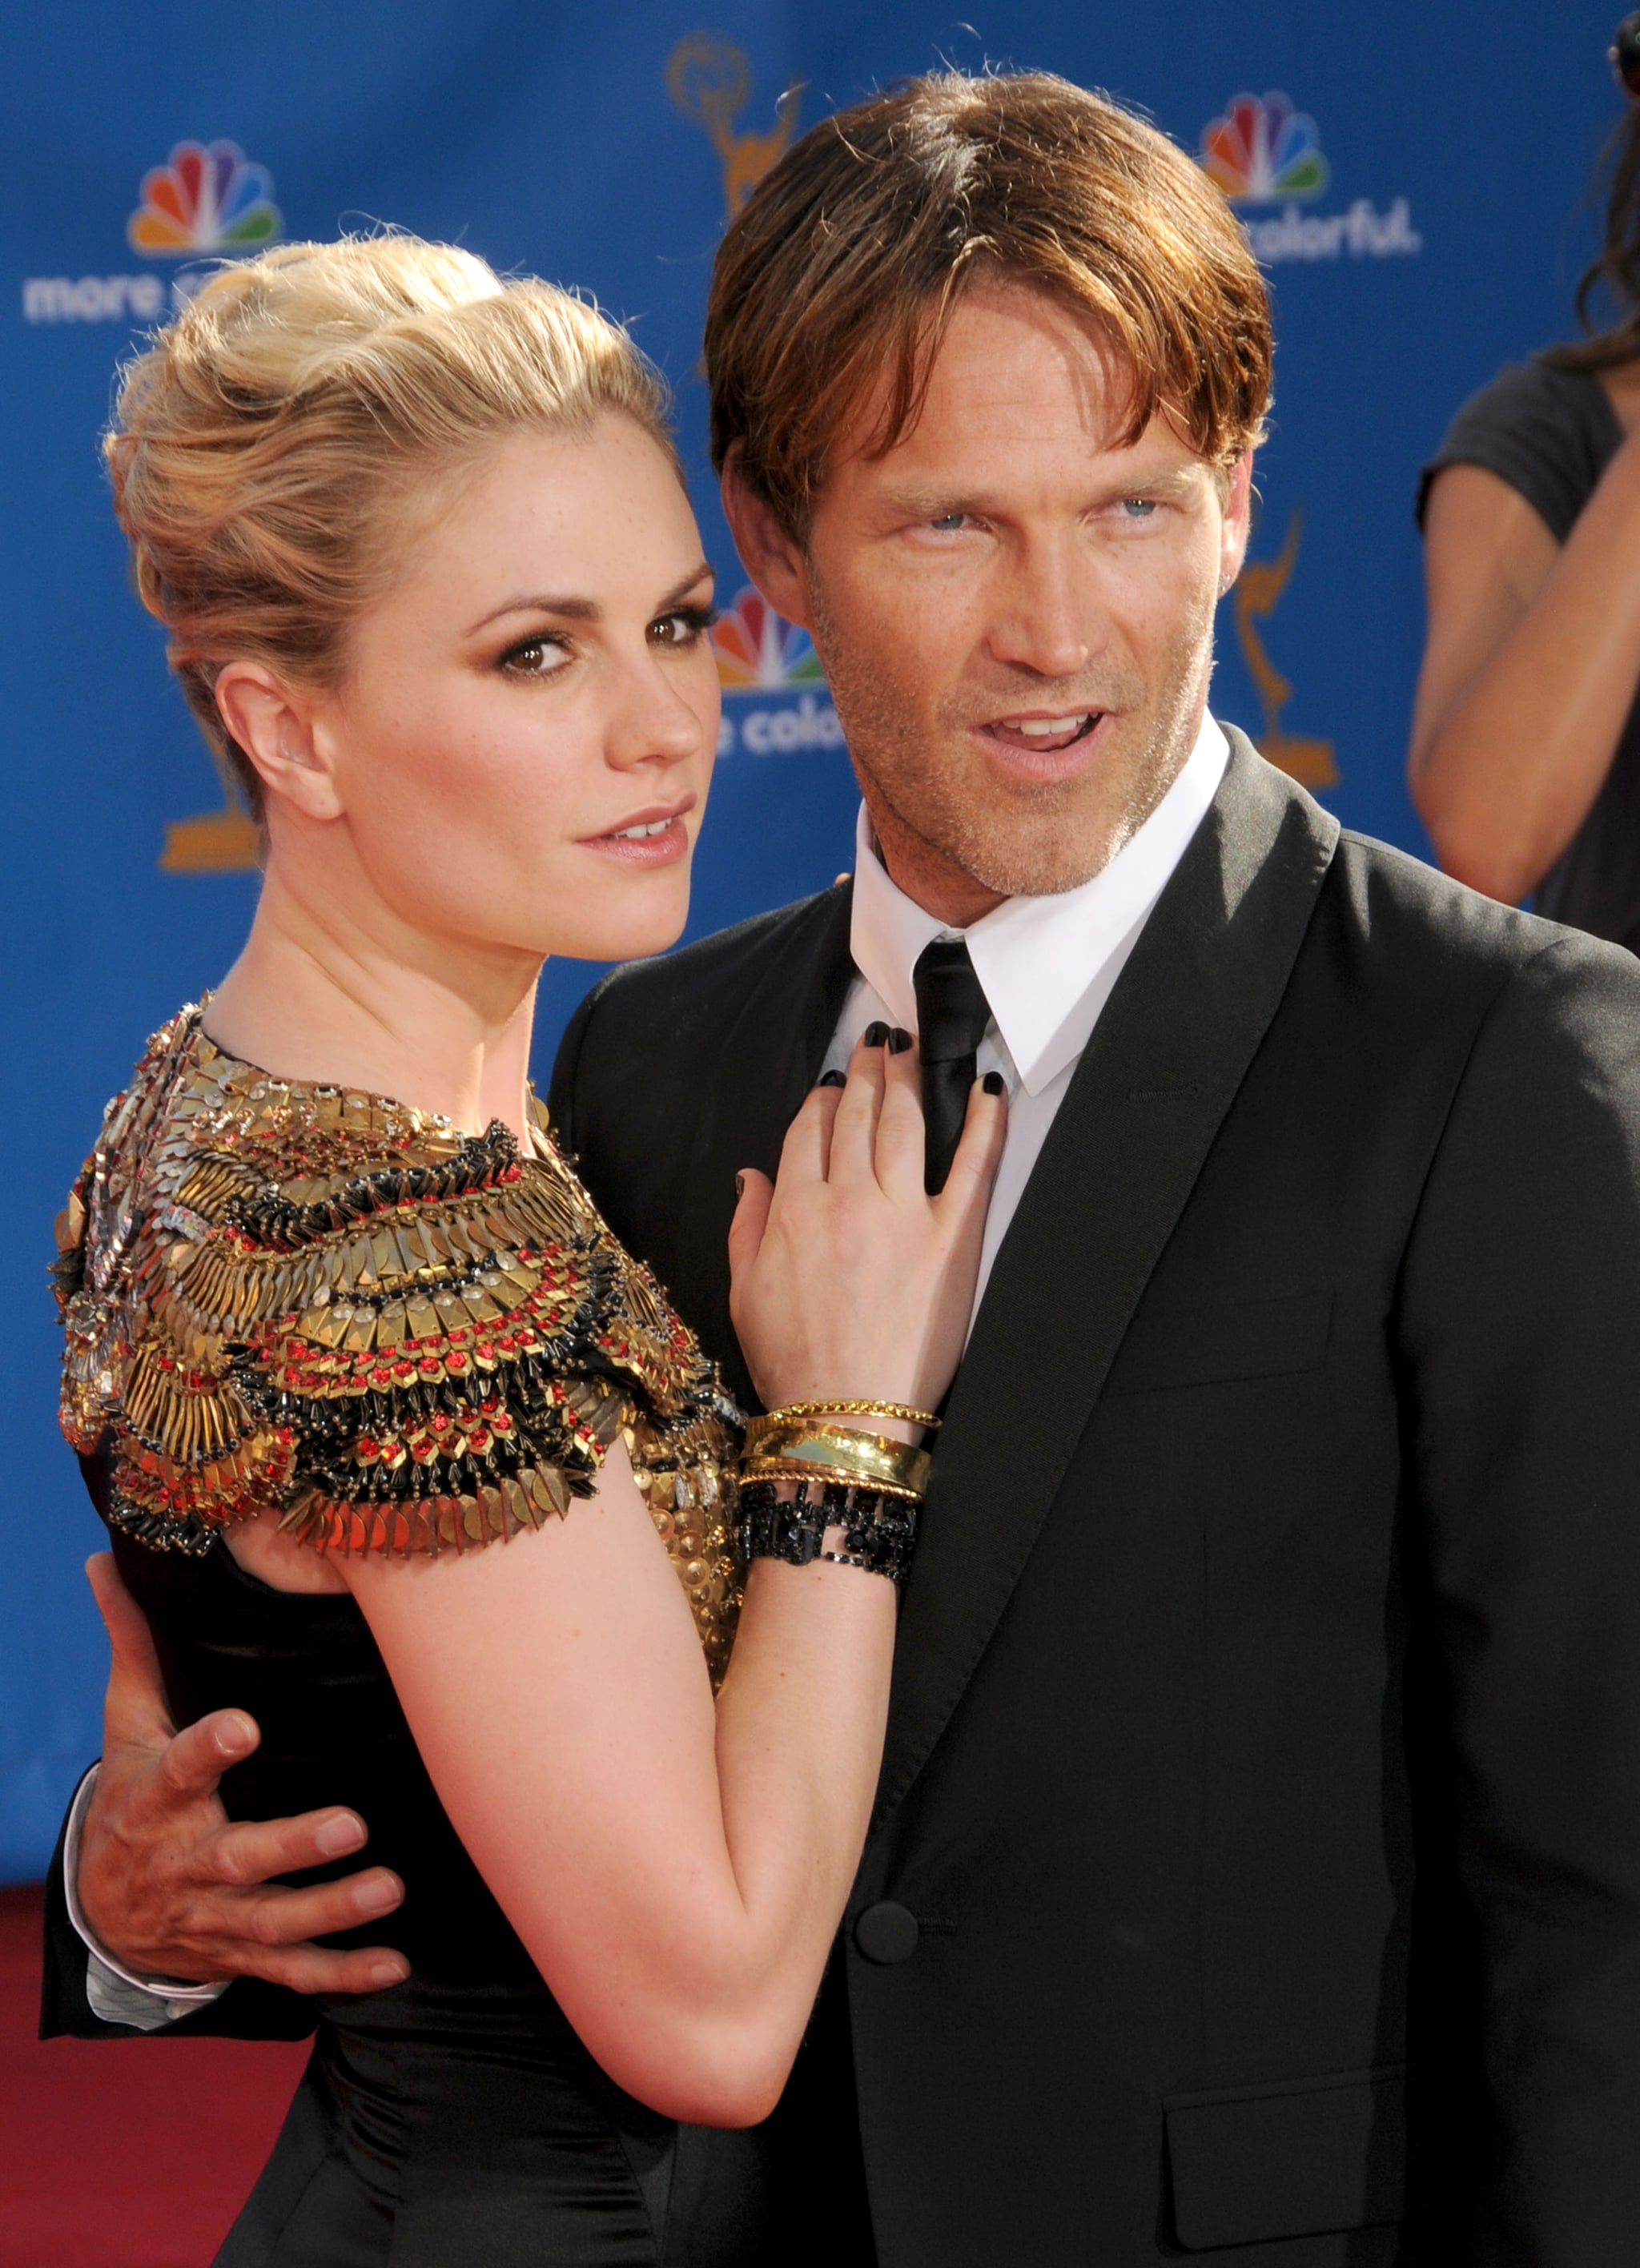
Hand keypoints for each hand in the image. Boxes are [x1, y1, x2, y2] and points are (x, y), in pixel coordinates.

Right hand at [78, 1553, 409, 1992]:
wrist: (105, 1915)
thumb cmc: (133, 1797)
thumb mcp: (126, 1724)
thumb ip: (133, 1644)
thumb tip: (106, 1557)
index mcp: (156, 1801)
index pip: (176, 1771)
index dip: (206, 1750)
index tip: (243, 1725)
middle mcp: (186, 1864)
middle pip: (238, 1860)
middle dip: (293, 1847)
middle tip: (351, 1823)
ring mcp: (215, 1917)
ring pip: (273, 1923)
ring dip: (331, 1911)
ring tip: (388, 1889)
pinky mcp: (242, 1955)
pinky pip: (292, 1973)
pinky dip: (342, 1975)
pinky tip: (395, 1964)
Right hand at [728, 1027, 1005, 1416]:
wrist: (844, 1419)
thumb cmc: (792, 1366)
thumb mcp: (743, 1293)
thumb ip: (746, 1226)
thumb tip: (751, 1175)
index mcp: (793, 1211)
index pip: (807, 1132)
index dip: (821, 1099)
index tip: (833, 1081)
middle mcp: (846, 1200)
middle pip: (856, 1116)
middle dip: (867, 1071)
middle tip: (878, 1041)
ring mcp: (902, 1216)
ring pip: (904, 1125)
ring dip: (908, 1078)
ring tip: (913, 1046)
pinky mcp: (951, 1239)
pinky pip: (973, 1165)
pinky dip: (984, 1122)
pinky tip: (988, 1089)